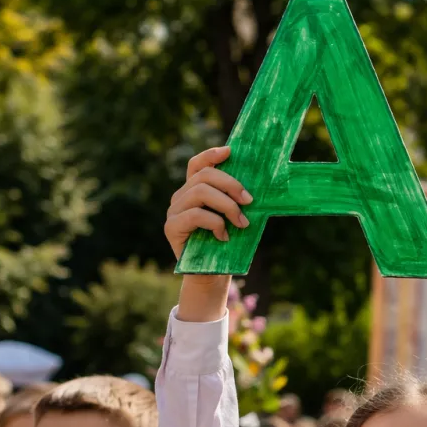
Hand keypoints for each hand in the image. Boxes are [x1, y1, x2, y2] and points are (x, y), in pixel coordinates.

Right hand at [164, 145, 251, 261]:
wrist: (212, 274)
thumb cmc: (226, 244)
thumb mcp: (234, 217)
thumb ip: (237, 200)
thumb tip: (255, 187)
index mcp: (195, 190)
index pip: (197, 164)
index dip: (211, 155)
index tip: (230, 152)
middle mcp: (181, 197)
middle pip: (204, 176)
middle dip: (231, 184)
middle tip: (249, 201)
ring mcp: (174, 211)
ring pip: (200, 192)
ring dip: (227, 205)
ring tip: (241, 223)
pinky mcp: (171, 227)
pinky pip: (195, 215)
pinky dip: (215, 223)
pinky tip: (224, 236)